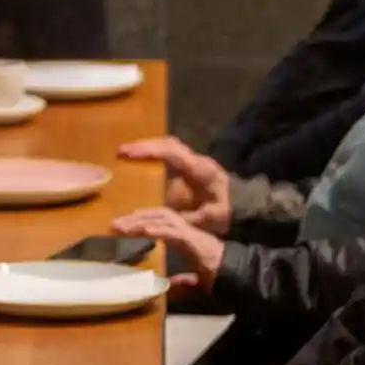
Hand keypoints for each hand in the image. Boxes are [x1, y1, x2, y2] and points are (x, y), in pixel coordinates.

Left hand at [110, 206, 223, 293]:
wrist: (237, 275)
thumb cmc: (219, 276)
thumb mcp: (195, 282)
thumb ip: (182, 283)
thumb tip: (169, 286)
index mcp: (184, 238)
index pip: (160, 222)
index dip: (142, 221)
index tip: (124, 225)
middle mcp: (186, 231)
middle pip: (157, 216)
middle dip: (135, 218)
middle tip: (114, 224)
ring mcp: (190, 233)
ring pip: (162, 219)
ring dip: (140, 221)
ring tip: (122, 226)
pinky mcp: (193, 240)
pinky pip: (172, 231)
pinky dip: (156, 229)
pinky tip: (143, 230)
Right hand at [116, 136, 231, 234]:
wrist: (243, 207)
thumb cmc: (226, 213)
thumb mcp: (207, 220)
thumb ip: (184, 218)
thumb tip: (161, 220)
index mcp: (200, 170)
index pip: (171, 153)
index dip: (148, 151)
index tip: (126, 154)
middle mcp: (196, 161)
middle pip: (168, 144)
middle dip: (144, 145)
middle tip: (120, 152)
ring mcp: (194, 162)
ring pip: (169, 146)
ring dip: (148, 147)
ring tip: (126, 154)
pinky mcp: (191, 167)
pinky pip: (170, 154)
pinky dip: (154, 153)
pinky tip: (140, 161)